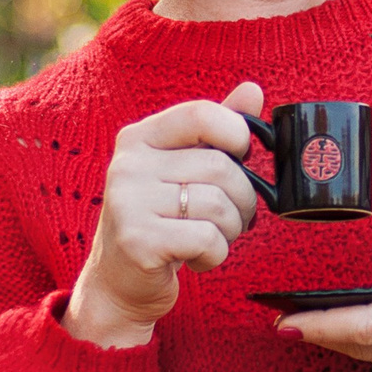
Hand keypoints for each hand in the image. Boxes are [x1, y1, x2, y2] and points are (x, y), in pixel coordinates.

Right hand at [65, 81, 264, 348]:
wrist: (118, 282)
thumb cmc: (160, 220)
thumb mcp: (183, 169)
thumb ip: (215, 130)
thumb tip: (253, 90)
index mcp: (139, 138)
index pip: (201, 114)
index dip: (236, 134)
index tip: (240, 159)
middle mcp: (128, 165)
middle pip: (220, 167)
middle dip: (243, 200)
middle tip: (233, 218)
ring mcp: (128, 202)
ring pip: (219, 205)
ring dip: (230, 231)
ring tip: (211, 238)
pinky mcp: (138, 241)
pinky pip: (207, 239)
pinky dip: (216, 255)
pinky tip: (196, 258)